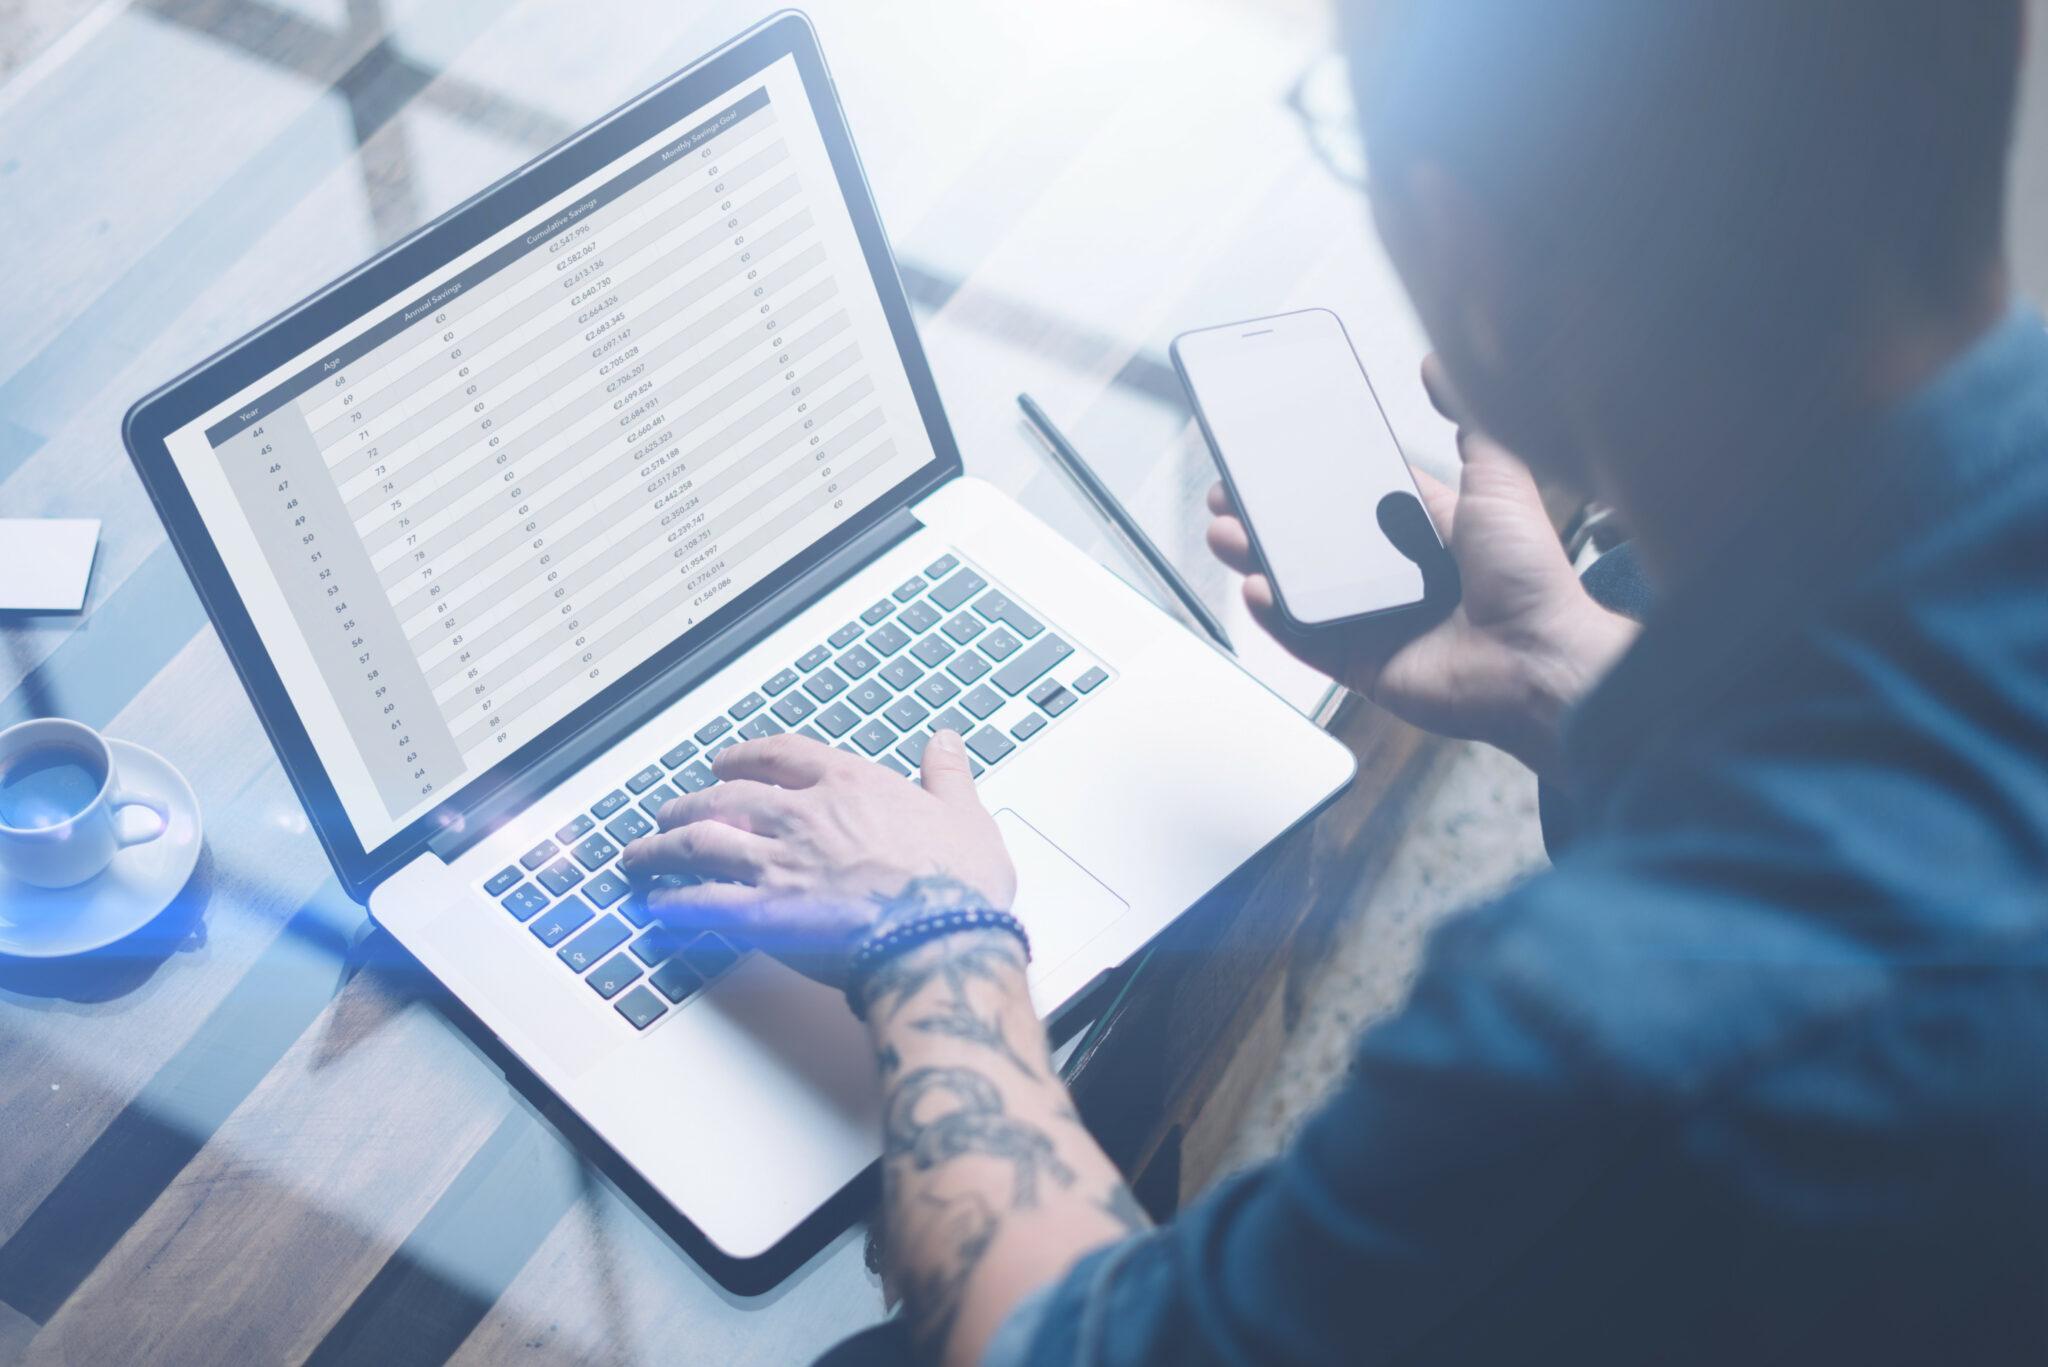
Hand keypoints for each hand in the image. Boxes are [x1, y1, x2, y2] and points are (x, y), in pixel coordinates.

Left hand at [616, 731, 1016, 984]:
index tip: (730, 762)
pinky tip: (652, 905)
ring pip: (700, 843)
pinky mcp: (762, 915)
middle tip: (673, 809)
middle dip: (692, 802)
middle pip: (727, 797)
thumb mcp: (965, 815)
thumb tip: (945, 742)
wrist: (941, 939)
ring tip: (641, 853)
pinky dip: (670, 903)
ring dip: (663, 847)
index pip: (782, 755)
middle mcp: (803, 816)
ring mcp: (777, 864)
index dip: (748, 756)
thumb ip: (948, 775)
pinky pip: (701, 904)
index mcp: (850, 785)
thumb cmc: (957, 885)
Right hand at [1204, 354, 1636, 773]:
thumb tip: (1441, 362)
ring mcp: (1373, 620)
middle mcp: (1393, 574)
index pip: (1346, 495)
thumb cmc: (1532, 577)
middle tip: (1230, 495)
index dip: (1303, 478)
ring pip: (1296, 587)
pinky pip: (1304, 639)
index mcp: (1421, 529)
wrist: (1541, 663)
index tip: (1266, 458)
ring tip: (1227, 535)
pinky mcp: (1361, 663)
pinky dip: (1275, 616)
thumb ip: (1470, 419)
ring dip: (1254, 560)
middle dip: (1263, 517)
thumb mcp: (1500, 478)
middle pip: (1310, 540)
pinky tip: (1257, 588)